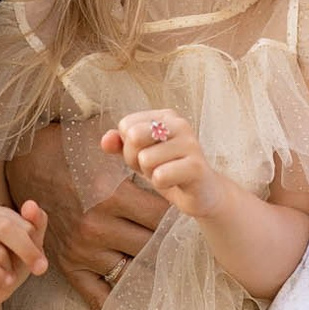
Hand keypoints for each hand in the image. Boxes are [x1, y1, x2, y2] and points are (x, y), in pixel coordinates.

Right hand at [0, 202, 49, 309]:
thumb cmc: (7, 266)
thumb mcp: (28, 247)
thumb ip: (35, 225)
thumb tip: (32, 205)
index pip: (20, 219)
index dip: (34, 241)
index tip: (41, 260)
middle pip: (5, 228)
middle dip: (27, 251)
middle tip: (39, 269)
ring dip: (9, 269)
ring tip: (7, 275)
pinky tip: (3, 281)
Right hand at [4, 126, 168, 309]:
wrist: (28, 163)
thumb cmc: (73, 153)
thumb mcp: (106, 153)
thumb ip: (140, 168)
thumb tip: (173, 185)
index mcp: (111, 196)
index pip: (161, 218)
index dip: (176, 219)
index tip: (184, 219)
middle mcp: (97, 227)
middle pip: (150, 246)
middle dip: (165, 244)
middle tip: (179, 245)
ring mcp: (82, 250)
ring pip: (132, 270)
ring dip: (146, 268)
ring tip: (161, 265)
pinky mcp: (68, 265)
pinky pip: (98, 295)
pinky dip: (117, 302)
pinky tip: (132, 301)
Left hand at [100, 110, 222, 218]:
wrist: (203, 193)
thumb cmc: (169, 170)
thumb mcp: (140, 156)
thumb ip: (120, 145)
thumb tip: (105, 141)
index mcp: (165, 116)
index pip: (126, 125)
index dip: (128, 146)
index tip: (148, 155)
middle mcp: (179, 124)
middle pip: (134, 136)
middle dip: (136, 159)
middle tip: (154, 167)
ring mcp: (190, 144)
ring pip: (146, 159)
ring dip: (151, 174)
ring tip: (168, 174)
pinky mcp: (197, 167)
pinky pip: (160, 176)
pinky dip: (161, 184)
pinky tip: (175, 183)